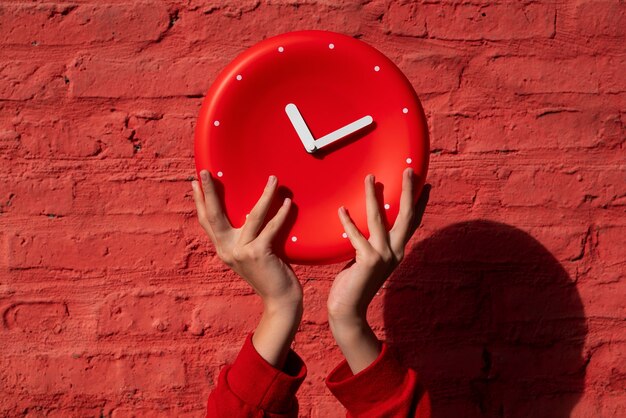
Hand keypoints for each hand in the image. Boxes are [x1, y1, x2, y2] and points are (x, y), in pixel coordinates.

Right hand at [191, 170, 302, 367]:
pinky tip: (287, 202)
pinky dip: (280, 214)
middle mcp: (227, 250)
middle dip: (209, 192)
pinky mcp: (258, 253)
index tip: (195, 182)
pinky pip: (270, 228)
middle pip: (214, 215)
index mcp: (223, 249)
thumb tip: (250, 213)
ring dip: (264, 196)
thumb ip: (245, 237)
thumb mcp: (250, 254)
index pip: (207, 221)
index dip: (200, 201)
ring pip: (253, 216)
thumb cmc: (269, 274)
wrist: (279, 300)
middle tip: (206, 172)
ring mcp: (241, 252)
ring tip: (272, 179)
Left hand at [327, 168, 429, 372]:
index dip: (419, 202)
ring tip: (369, 178)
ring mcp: (384, 256)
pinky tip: (342, 209)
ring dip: (374, 196)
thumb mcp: (367, 259)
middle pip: (406, 215)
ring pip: (380, 219)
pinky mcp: (369, 260)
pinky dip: (348, 221)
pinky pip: (357, 235)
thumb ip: (370, 243)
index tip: (424, 183)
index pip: (411, 222)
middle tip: (408, 170)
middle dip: (407, 191)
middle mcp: (395, 252)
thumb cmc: (354, 284)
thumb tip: (367, 224)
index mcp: (397, 251)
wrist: (348, 311)